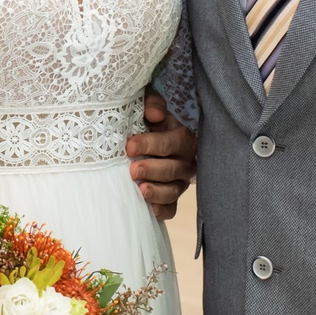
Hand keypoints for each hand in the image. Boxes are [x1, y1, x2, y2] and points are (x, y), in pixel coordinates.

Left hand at [127, 90, 196, 219]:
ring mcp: (179, 183)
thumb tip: (154, 113)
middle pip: (172, 169)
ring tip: (140, 191)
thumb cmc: (148, 125)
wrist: (147, 145)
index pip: (171, 142)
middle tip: (133, 170)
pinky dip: (161, 210)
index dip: (151, 144)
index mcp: (182, 139)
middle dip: (152, 170)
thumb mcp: (150, 109)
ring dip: (156, 192)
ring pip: (172, 191)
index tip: (130, 146)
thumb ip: (152, 104)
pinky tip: (149, 209)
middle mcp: (185, 162)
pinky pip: (170, 209)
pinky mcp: (171, 200)